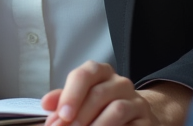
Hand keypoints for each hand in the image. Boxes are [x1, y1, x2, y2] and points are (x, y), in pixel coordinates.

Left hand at [40, 62, 190, 125]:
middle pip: (99, 94)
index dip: (71, 95)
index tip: (61, 116)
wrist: (133, 118)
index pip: (86, 74)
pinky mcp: (146, 120)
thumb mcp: (79, 100)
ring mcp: (136, 101)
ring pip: (117, 109)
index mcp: (101, 73)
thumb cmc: (99, 108)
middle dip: (80, 116)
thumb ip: (63, 101)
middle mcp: (120, 83)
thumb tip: (47, 103)